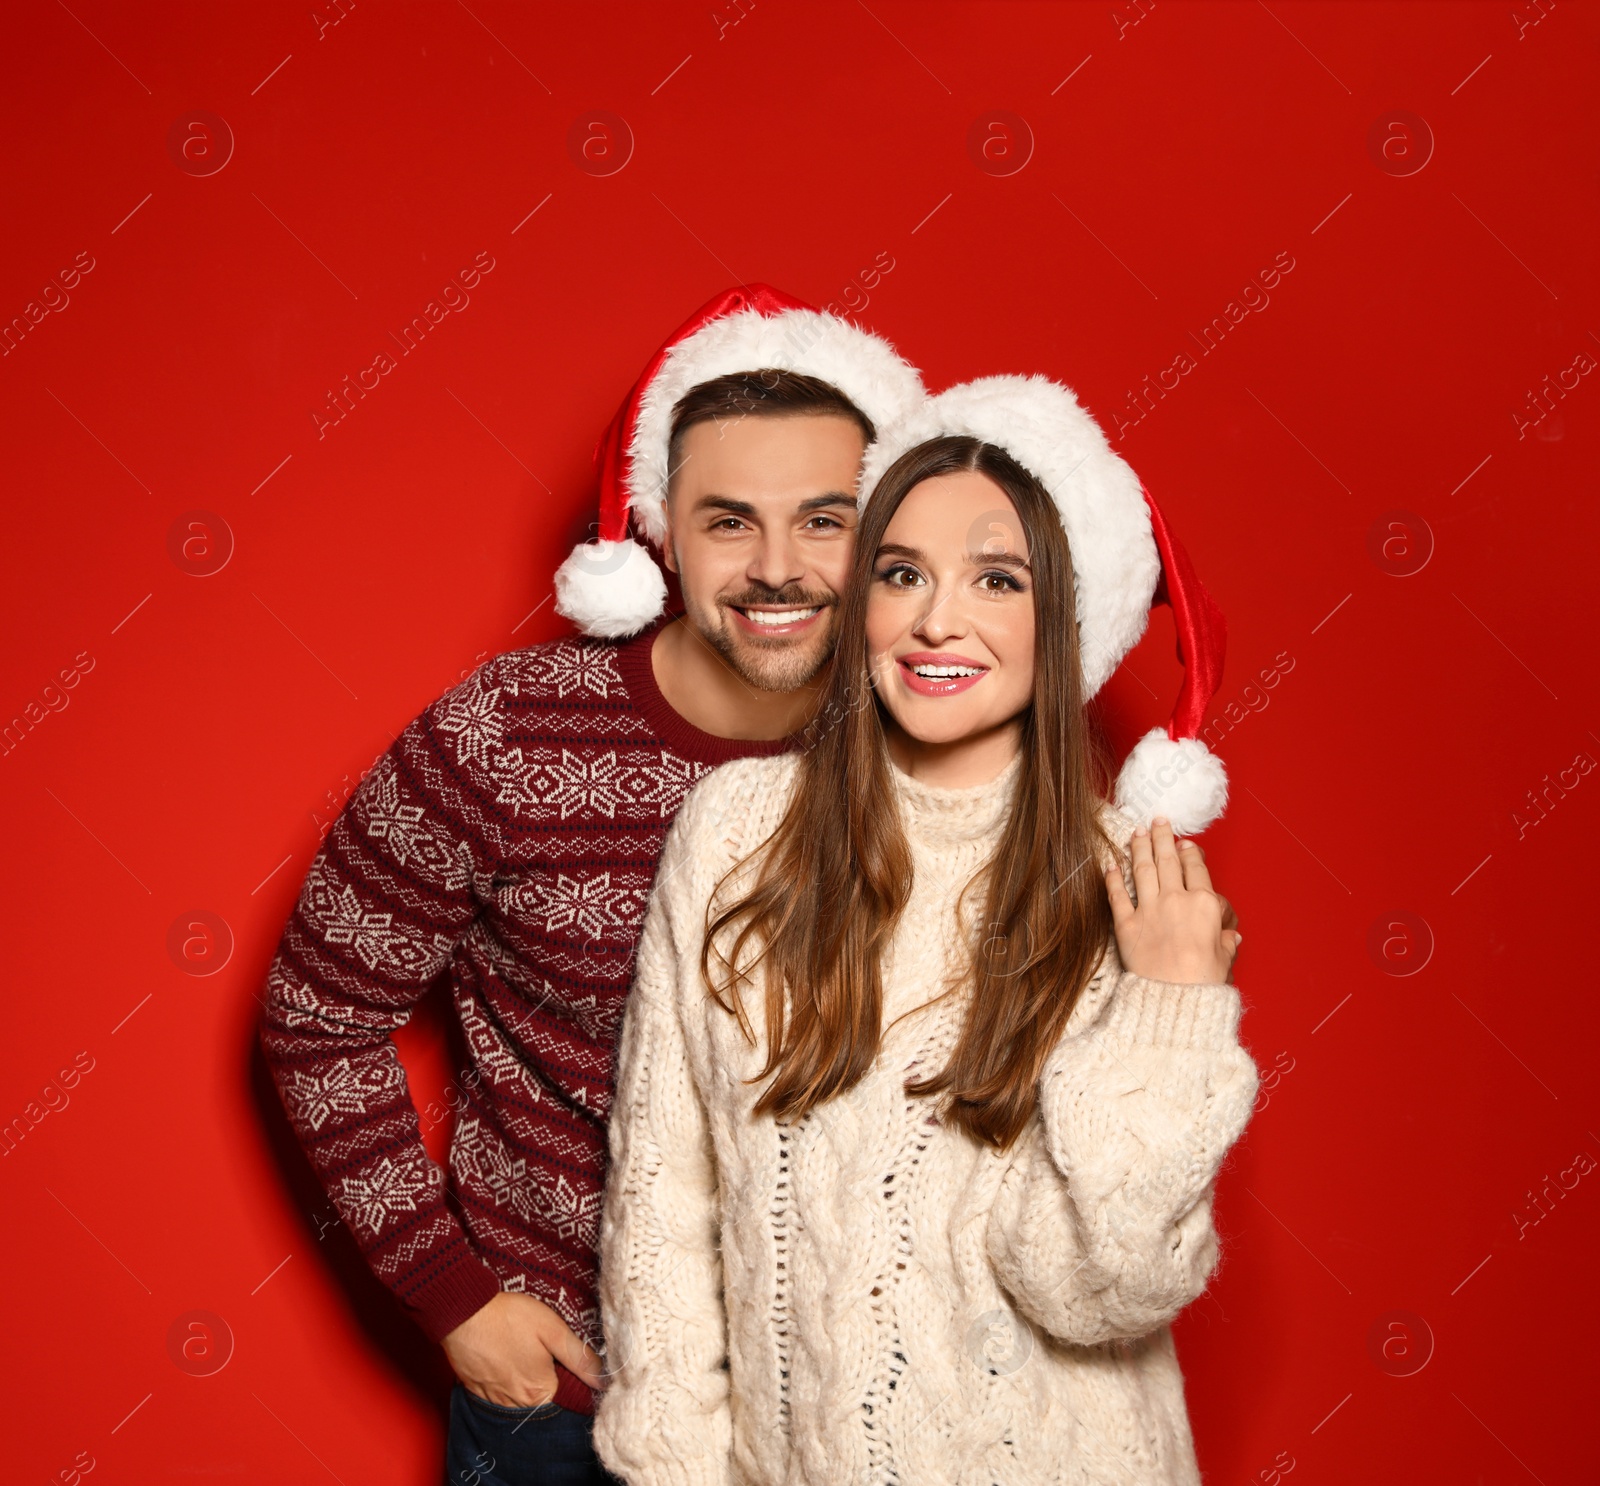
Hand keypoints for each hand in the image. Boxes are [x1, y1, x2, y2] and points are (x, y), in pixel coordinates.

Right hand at [441, 1291, 604, 1407]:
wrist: (463, 1312)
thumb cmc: (509, 1318)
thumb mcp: (552, 1330)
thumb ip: (579, 1357)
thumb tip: (604, 1380)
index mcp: (540, 1392)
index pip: (566, 1398)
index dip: (571, 1378)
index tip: (565, 1359)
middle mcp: (517, 1404)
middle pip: (542, 1401)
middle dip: (548, 1380)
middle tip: (541, 1351)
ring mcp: (494, 1400)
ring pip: (519, 1399)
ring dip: (525, 1382)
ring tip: (522, 1352)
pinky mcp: (477, 1392)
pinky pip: (499, 1395)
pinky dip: (505, 1381)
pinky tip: (505, 1358)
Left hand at [1105, 818, 1240, 985]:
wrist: (1174, 1000)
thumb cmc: (1203, 983)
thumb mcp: (1223, 959)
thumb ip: (1225, 942)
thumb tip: (1230, 938)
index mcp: (1204, 905)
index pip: (1196, 870)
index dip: (1189, 853)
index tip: (1184, 844)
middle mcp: (1176, 901)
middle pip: (1167, 861)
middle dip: (1162, 837)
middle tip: (1157, 821)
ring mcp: (1149, 911)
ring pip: (1142, 869)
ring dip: (1139, 847)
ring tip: (1136, 832)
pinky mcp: (1126, 925)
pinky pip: (1117, 895)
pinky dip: (1113, 878)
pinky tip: (1110, 865)